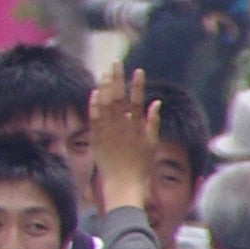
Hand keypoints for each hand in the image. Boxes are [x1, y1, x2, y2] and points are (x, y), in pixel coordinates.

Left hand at [87, 69, 158, 213]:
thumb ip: (152, 122)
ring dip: (105, 88)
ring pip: (105, 105)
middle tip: (115, 63)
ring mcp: (108, 133)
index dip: (137, 85)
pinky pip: (94, 118)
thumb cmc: (140, 167)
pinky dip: (94, 105)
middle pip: (118, 98)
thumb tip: (155, 102)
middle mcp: (122, 128)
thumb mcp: (151, 144)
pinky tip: (95, 93)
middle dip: (117, 79)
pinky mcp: (97, 139)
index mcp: (137, 128)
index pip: (137, 101)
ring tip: (105, 74)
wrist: (123, 185)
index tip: (138, 70)